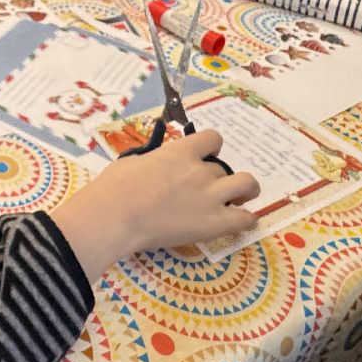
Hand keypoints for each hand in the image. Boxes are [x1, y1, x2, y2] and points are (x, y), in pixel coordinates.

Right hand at [50, 130, 259, 281]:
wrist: (115, 215)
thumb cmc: (114, 187)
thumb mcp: (133, 161)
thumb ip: (154, 160)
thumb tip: (155, 164)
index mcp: (180, 151)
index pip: (213, 138)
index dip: (211, 148)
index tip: (204, 158)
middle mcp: (201, 170)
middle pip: (223, 169)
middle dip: (216, 179)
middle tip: (206, 191)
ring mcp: (211, 196)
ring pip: (247, 185)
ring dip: (244, 191)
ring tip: (236, 200)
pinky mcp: (214, 223)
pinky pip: (246, 218)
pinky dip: (245, 219)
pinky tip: (237, 221)